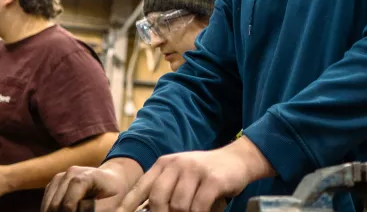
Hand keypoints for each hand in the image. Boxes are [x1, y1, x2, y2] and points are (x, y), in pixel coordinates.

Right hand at [42, 160, 140, 211]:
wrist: (112, 179)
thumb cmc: (113, 194)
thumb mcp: (110, 204)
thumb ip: (92, 210)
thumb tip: (73, 210)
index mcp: (87, 175)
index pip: (70, 199)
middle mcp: (70, 173)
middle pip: (55, 203)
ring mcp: (60, 177)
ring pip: (48, 205)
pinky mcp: (54, 184)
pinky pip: (46, 203)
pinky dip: (52, 211)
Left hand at [117, 137, 273, 211]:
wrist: (238, 160)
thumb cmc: (206, 174)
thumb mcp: (181, 176)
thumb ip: (163, 189)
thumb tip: (143, 210)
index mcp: (165, 164)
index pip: (141, 188)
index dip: (128, 206)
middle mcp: (177, 164)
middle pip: (157, 199)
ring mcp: (195, 170)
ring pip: (178, 206)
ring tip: (193, 210)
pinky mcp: (212, 179)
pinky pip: (198, 207)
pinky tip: (204, 211)